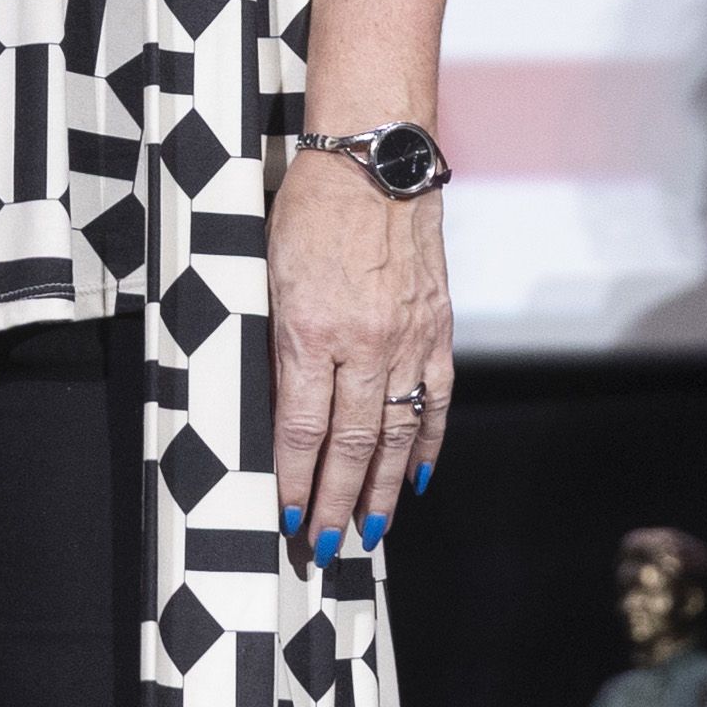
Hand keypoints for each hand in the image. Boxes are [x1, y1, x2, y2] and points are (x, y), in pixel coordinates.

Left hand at [267, 144, 452, 564]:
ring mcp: (408, 337)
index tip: (289, 517)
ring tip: (367, 532)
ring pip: (396, 434)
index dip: (296, 481)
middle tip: (325, 547)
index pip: (303, 428)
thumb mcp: (269, 273)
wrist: (375, 158)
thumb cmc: (310, 207)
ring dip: (379, 489)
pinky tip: (413, 478)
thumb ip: (278, 346)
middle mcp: (365, 342)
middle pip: (350, 445)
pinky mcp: (437, 326)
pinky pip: (434, 400)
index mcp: (312, 329)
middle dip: (336, 503)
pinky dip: (426, 444)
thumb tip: (280, 413)